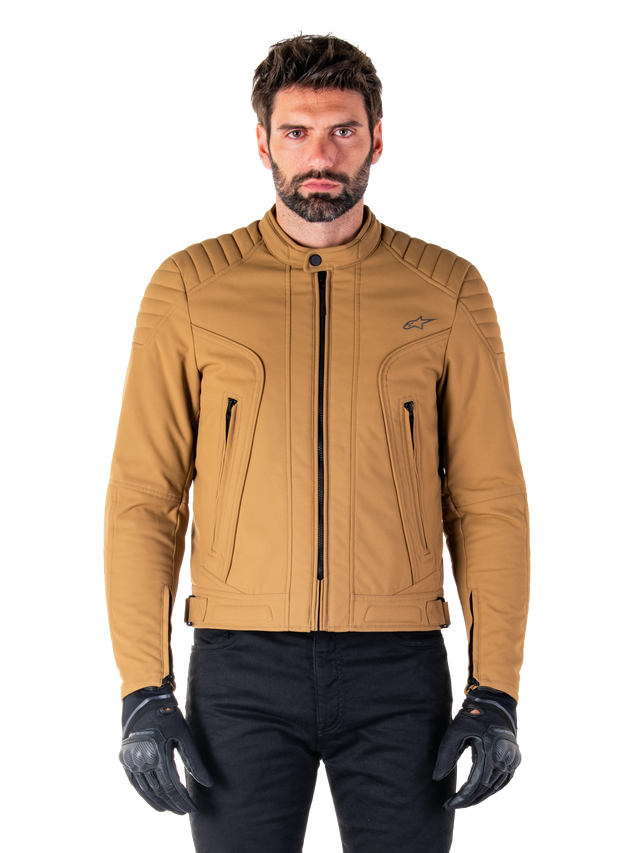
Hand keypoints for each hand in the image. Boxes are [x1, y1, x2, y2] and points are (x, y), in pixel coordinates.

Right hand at [117, 683, 212, 815]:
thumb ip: (195, 761)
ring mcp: (132, 763)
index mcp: (159, 757)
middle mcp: (143, 763)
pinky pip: (136, 784)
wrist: (145, 702)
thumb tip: (209, 783)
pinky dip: (146, 794)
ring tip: (171, 810)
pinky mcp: (127, 760)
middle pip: (160, 793)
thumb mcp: (184, 736)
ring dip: (159, 803)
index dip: (183, 801)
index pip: (173, 789)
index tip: (193, 809)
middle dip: (174, 805)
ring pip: (146, 791)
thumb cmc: (169, 717)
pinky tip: (154, 799)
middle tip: (185, 812)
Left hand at [432, 686, 522, 810]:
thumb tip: (436, 778)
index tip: (448, 805)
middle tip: (451, 805)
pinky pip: (501, 782)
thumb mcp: (455, 731)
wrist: (495, 705)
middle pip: (484, 789)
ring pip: (494, 788)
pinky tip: (478, 794)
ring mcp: (510, 762)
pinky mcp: (513, 761)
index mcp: (489, 752)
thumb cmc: (473, 716)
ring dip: (479, 798)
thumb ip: (445, 754)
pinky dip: (489, 790)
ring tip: (463, 803)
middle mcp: (503, 760)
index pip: (474, 784)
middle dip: (468, 800)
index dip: (461, 797)